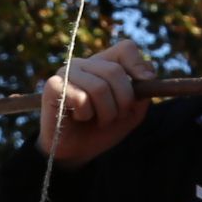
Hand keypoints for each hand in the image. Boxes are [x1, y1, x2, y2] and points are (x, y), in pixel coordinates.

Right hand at [38, 38, 157, 168]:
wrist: (75, 153)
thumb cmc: (101, 129)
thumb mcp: (130, 112)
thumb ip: (143, 92)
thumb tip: (148, 74)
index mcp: (104, 64)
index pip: (126, 48)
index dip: (138, 65)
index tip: (145, 83)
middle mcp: (84, 64)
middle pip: (115, 71)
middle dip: (122, 102)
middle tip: (115, 117)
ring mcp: (67, 72)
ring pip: (99, 87)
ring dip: (104, 113)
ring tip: (96, 120)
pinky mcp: (53, 86)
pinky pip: (80, 99)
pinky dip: (85, 115)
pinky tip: (77, 118)